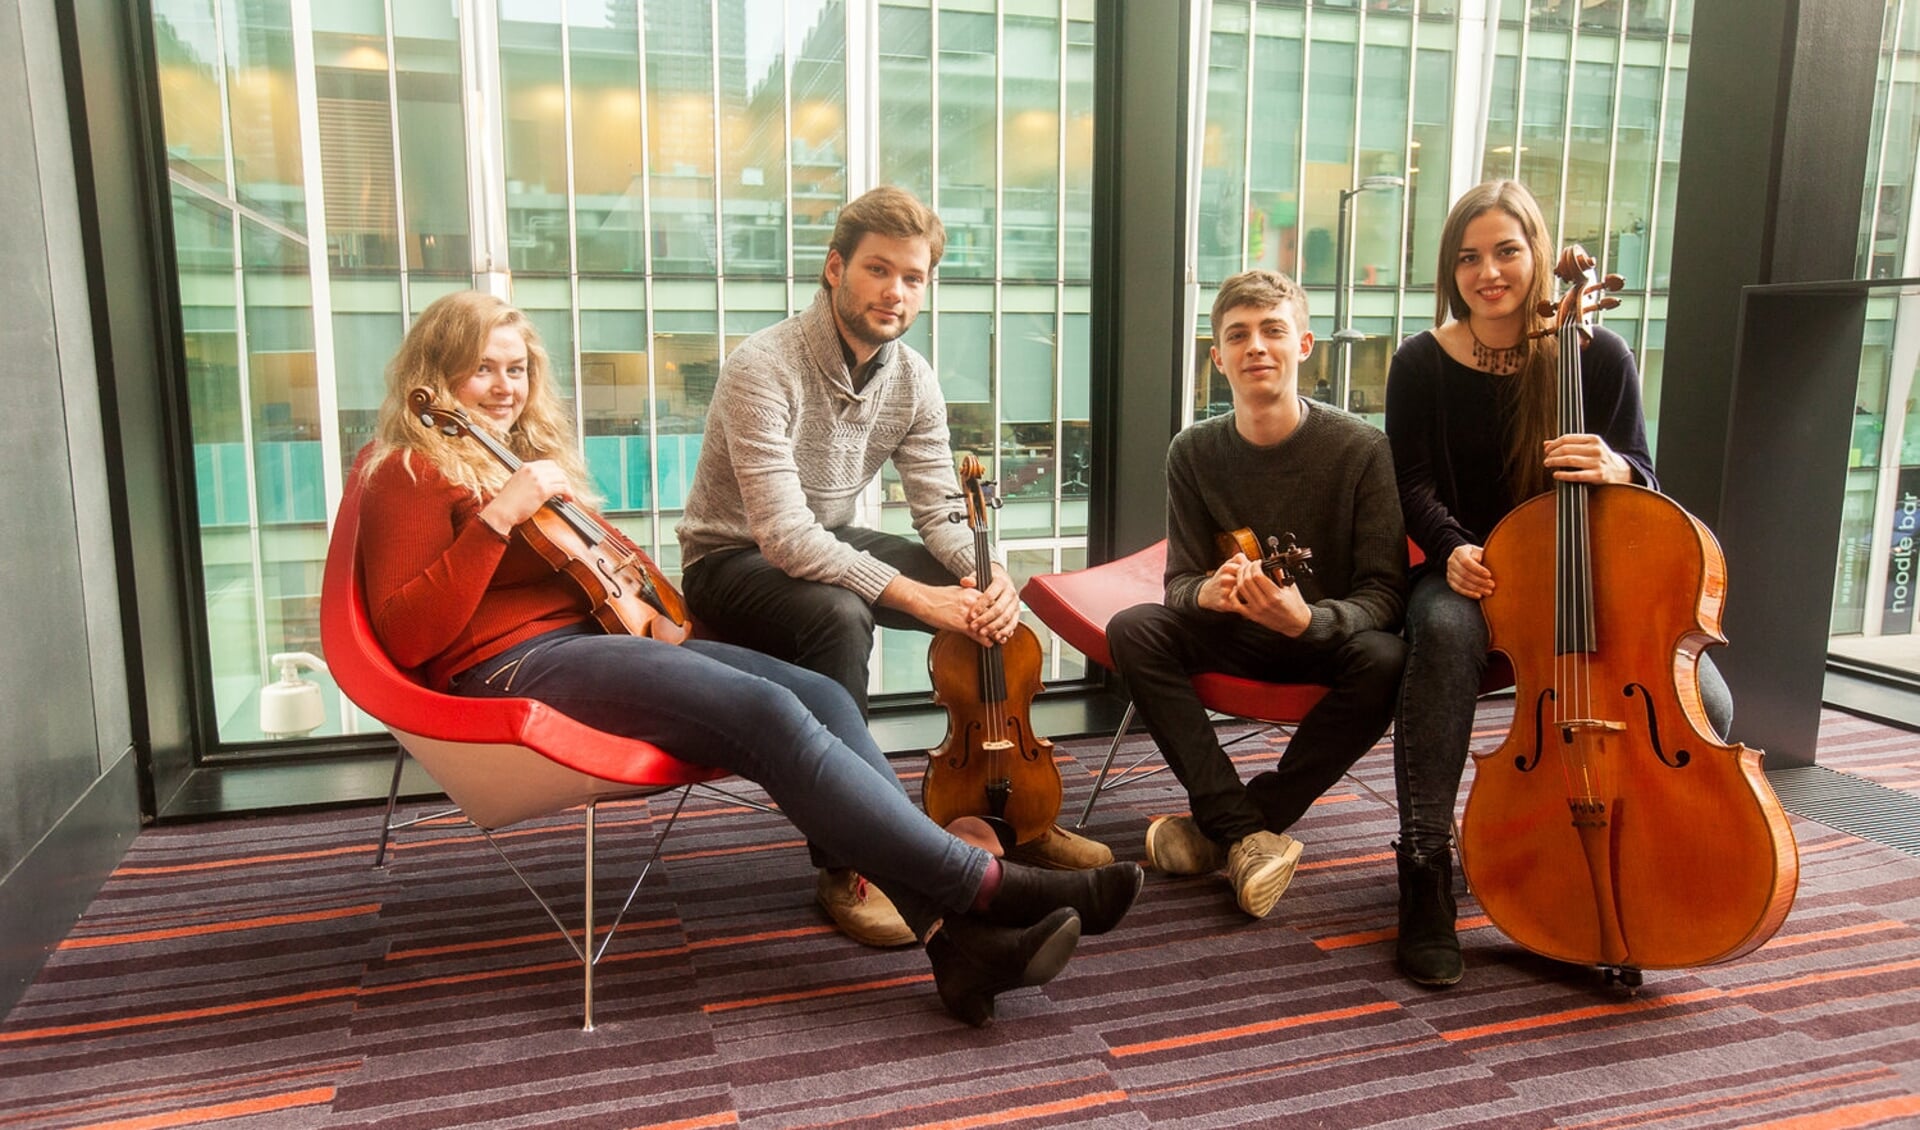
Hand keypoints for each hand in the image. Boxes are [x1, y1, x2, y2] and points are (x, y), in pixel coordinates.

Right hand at [479, 460, 570, 535]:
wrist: (501, 511)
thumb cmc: (507, 503)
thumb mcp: (516, 484)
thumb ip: (527, 480)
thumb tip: (540, 485)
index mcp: (526, 467)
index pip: (549, 464)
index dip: (557, 473)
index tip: (560, 481)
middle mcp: (533, 470)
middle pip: (557, 470)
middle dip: (564, 480)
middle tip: (565, 490)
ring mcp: (538, 479)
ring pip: (562, 479)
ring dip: (568, 488)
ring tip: (567, 497)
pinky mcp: (543, 490)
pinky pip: (563, 488)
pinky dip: (569, 494)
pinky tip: (568, 499)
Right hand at [879, 574, 1003, 644]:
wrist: (923, 600)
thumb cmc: (937, 596)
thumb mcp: (958, 591)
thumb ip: (970, 597)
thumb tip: (978, 605)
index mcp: (973, 592)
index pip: (993, 603)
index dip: (1000, 613)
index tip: (1004, 619)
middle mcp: (973, 602)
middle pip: (994, 614)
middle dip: (1000, 624)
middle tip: (1005, 631)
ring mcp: (967, 613)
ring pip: (987, 625)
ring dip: (995, 634)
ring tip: (999, 639)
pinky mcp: (960, 624)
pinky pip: (977, 634)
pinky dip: (985, 640)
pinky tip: (988, 643)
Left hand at [960, 564, 1020, 645]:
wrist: (1002, 581)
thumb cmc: (988, 582)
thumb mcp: (979, 577)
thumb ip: (971, 580)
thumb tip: (966, 581)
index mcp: (1001, 582)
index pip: (990, 595)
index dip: (980, 606)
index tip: (971, 615)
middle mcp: (1010, 592)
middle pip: (998, 608)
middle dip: (986, 619)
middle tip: (974, 627)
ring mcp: (1015, 602)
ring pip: (1006, 616)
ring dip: (994, 627)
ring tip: (983, 633)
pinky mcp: (1018, 612)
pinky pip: (1013, 623)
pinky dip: (1006, 631)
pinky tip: (998, 637)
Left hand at [1200, 554, 1310, 635]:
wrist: (1295, 623)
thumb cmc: (1294, 605)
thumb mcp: (1290, 587)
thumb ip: (1280, 573)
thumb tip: (1273, 559)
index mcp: (1275, 596)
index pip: (1258, 575)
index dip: (1255, 565)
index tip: (1257, 562)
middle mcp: (1264, 603)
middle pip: (1247, 581)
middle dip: (1246, 568)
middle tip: (1249, 565)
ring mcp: (1256, 610)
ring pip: (1240, 589)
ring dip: (1239, 577)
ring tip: (1244, 572)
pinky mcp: (1252, 615)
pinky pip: (1236, 604)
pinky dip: (1233, 594)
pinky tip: (1237, 587)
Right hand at [1447, 543, 1494, 598]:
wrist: (1467, 558)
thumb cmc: (1477, 555)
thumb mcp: (1480, 552)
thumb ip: (1481, 555)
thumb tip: (1481, 562)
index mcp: (1459, 551)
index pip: (1466, 561)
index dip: (1477, 569)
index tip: (1489, 575)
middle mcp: (1452, 561)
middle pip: (1464, 573)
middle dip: (1479, 581)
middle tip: (1491, 585)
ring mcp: (1450, 571)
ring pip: (1461, 582)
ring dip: (1476, 588)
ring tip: (1488, 591)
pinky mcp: (1450, 581)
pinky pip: (1458, 589)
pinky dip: (1469, 593)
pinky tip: (1478, 595)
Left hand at [1544, 433, 1632, 484]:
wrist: (1621, 471)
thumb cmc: (1600, 458)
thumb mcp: (1588, 447)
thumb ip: (1568, 444)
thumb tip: (1545, 443)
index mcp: (1593, 439)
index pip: (1567, 438)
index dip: (1554, 444)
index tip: (1547, 449)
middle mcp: (1596, 449)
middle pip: (1566, 449)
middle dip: (1552, 454)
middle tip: (1546, 459)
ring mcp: (1597, 462)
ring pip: (1569, 460)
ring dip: (1554, 462)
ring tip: (1548, 464)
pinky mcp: (1598, 475)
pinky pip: (1576, 475)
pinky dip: (1563, 475)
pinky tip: (1556, 475)